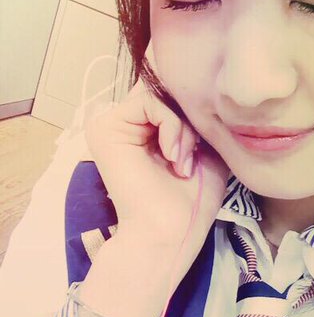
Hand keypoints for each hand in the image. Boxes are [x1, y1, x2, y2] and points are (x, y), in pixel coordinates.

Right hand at [84, 67, 229, 249]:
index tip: (203, 144)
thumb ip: (199, 120)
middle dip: (189, 119)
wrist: (171, 231)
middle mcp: (125, 125)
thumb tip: (200, 84)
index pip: (171, 96)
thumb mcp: (206, 150)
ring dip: (182, 128)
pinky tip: (173, 157)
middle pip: (165, 91)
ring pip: (160, 95)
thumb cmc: (192, 202)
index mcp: (144, 131)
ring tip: (182, 163)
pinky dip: (172, 127)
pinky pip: (150, 101)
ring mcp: (110, 124)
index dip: (193, 110)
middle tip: (192, 157)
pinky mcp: (104, 127)